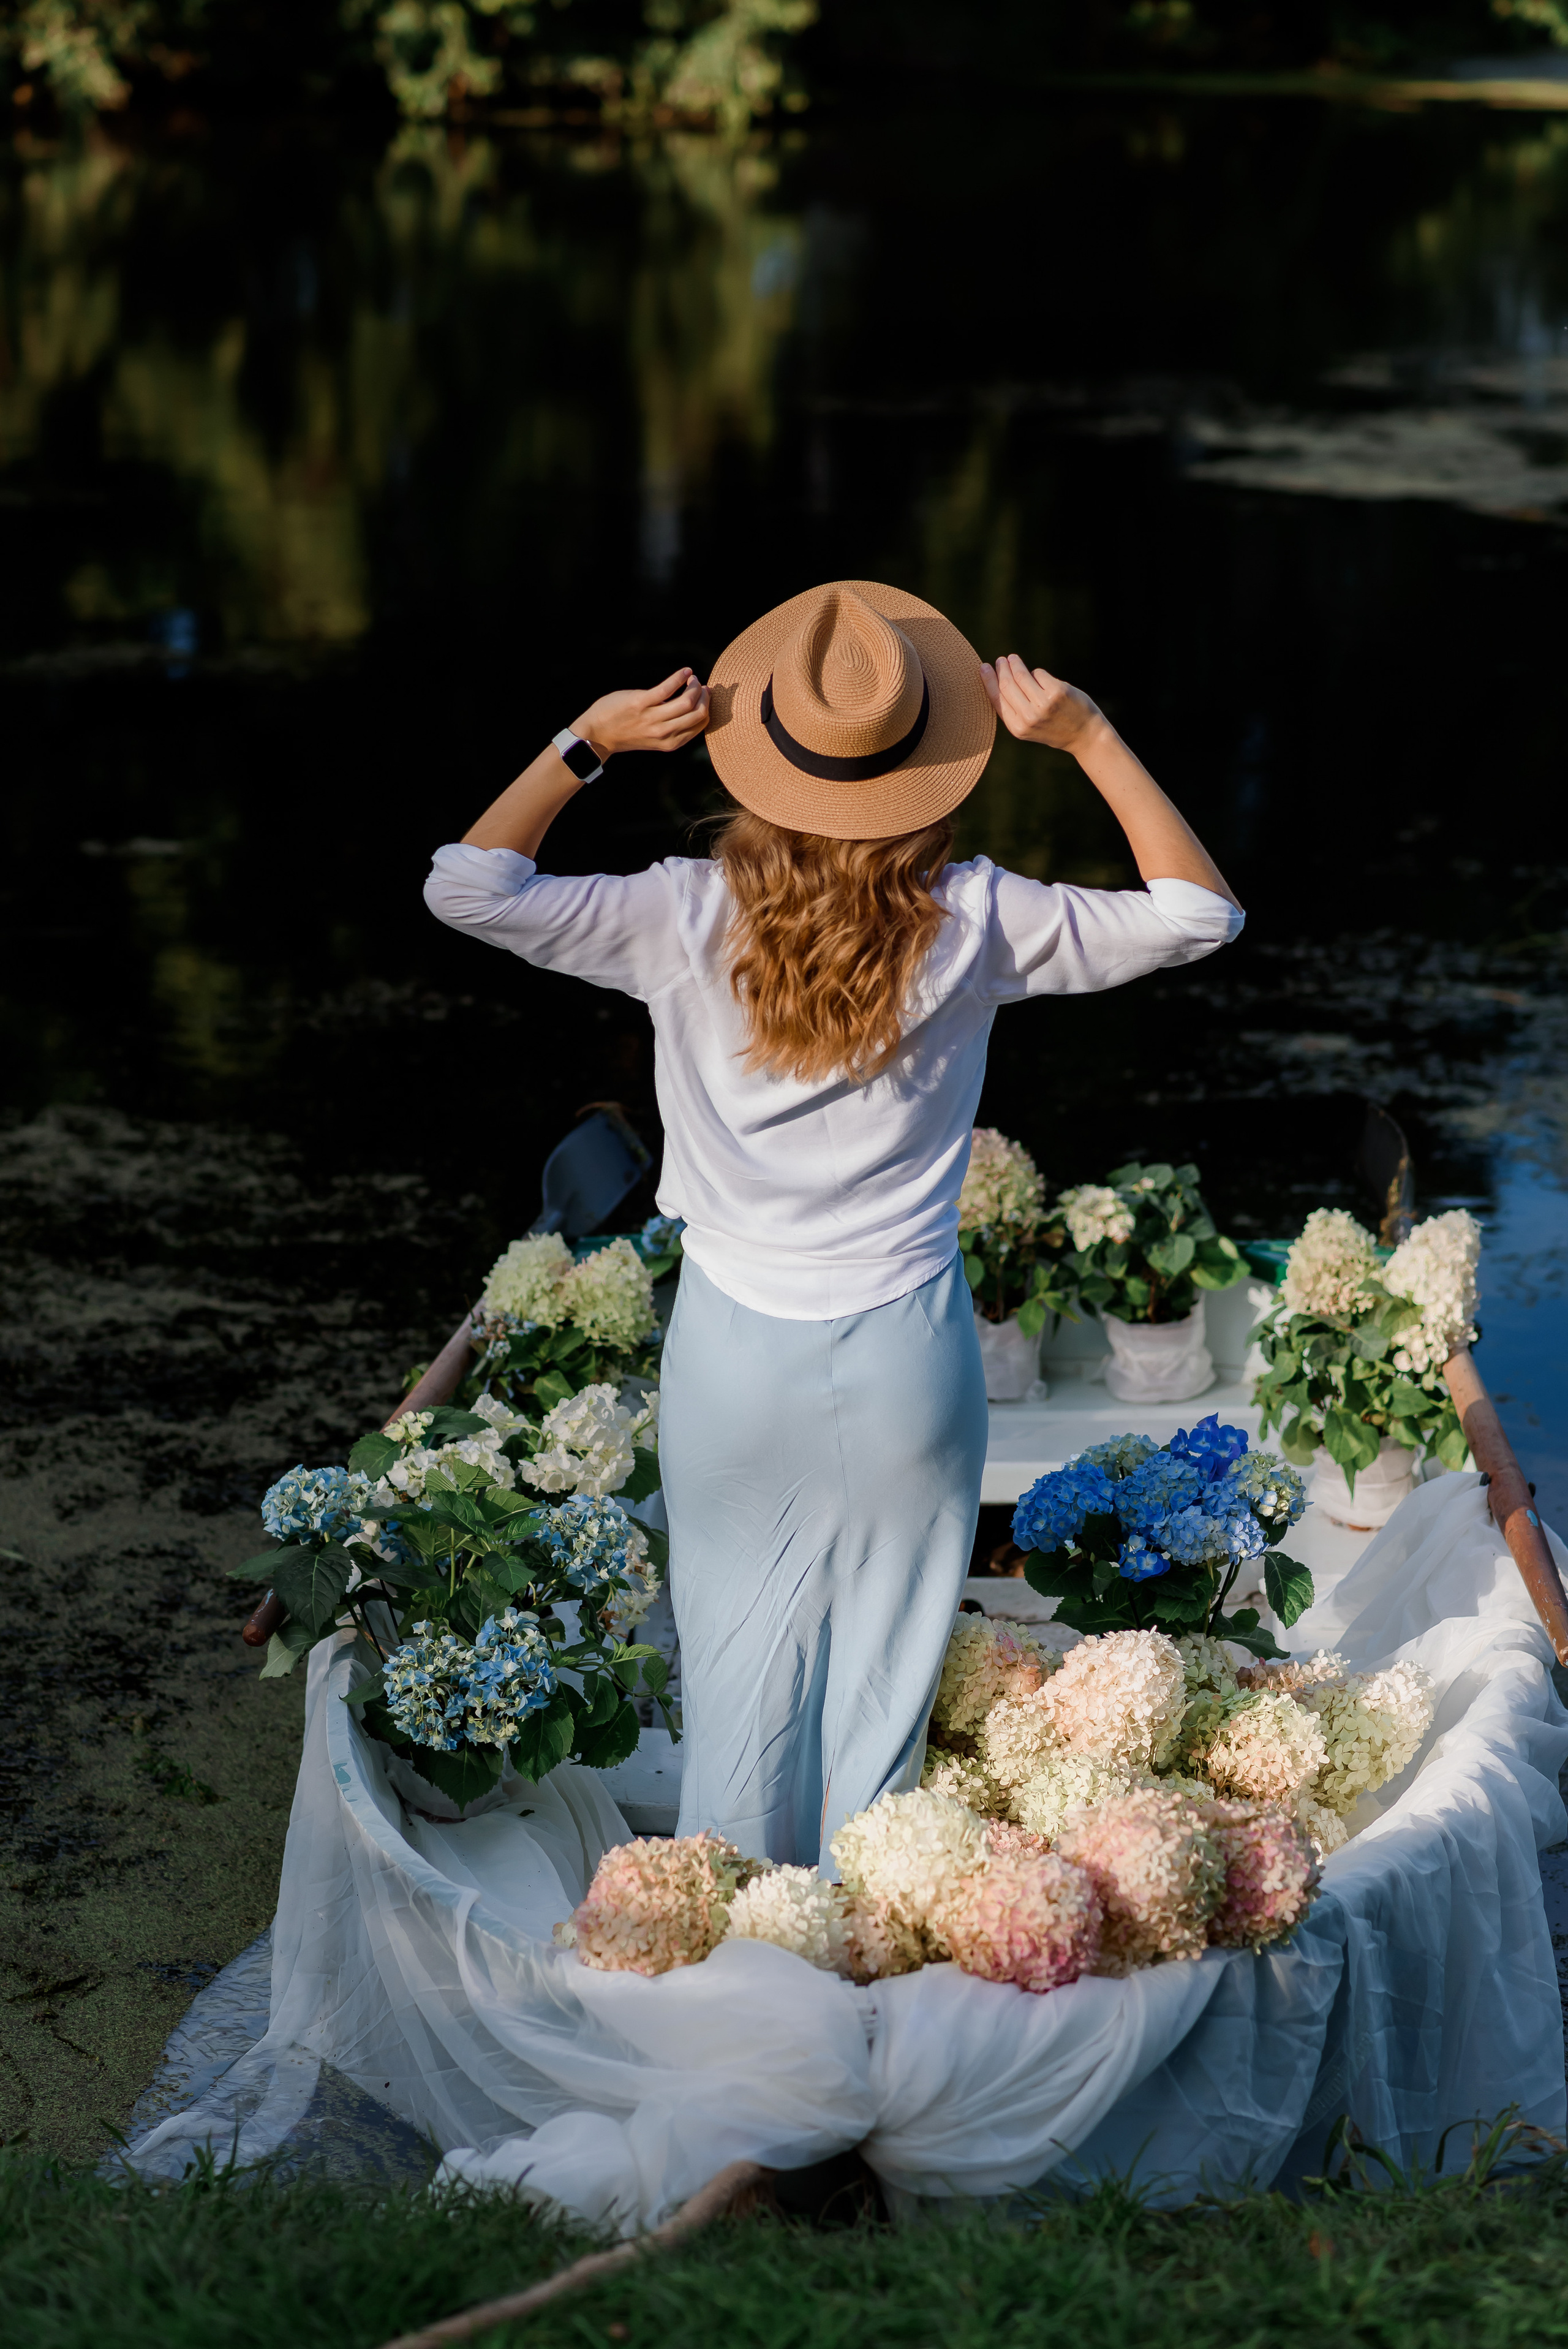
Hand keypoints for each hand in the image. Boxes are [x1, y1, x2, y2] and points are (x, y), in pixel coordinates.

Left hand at [571, 668, 709, 761]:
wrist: (598, 734)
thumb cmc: (627, 731)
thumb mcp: (654, 737)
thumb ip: (672, 728)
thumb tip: (690, 706)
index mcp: (671, 742)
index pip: (701, 724)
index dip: (707, 706)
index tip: (704, 695)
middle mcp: (664, 732)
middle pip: (699, 712)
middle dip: (704, 696)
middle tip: (700, 685)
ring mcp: (653, 718)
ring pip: (687, 700)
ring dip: (694, 685)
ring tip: (691, 678)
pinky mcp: (642, 703)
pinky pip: (668, 688)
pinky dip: (680, 677)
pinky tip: (685, 671)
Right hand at [981, 654, 1104, 754]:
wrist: (1084, 735)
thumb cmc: (1054, 728)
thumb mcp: (1029, 727)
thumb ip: (1014, 710)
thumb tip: (996, 681)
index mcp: (1018, 728)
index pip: (997, 698)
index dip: (988, 680)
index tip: (983, 667)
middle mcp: (1029, 717)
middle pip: (1007, 684)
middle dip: (1002, 669)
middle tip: (1001, 660)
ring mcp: (1043, 704)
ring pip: (1021, 675)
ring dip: (1015, 664)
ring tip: (1012, 659)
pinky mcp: (1057, 692)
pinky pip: (1039, 674)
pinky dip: (1037, 673)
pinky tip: (1037, 676)